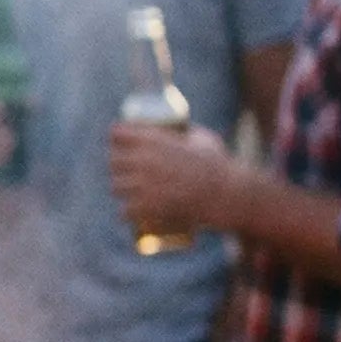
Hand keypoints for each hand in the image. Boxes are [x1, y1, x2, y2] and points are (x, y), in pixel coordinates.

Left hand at [109, 122, 232, 236]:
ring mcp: (142, 184)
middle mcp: (143, 160)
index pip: (118, 133)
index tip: (117, 140)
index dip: (116, 136)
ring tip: (126, 191)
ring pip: (116, 186)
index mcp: (153, 140)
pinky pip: (124, 210)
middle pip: (113, 160)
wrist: (227, 194)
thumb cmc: (220, 165)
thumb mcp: (204, 139)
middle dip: (117, 164)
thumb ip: (189, 132)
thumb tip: (182, 129)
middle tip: (123, 169)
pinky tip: (127, 212)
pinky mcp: (146, 207)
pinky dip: (126, 212)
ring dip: (120, 188)